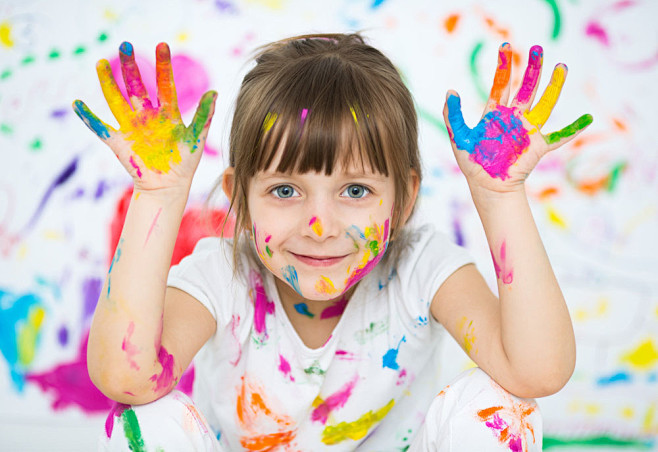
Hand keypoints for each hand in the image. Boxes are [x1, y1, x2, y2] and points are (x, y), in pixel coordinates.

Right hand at [72, 42, 216, 191]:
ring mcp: (131, 127)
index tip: (162, 44)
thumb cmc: (185, 163)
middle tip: (126, 45)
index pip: (165, 84)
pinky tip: (77, 104)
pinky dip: (89, 118)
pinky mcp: (118, 142)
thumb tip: (214, 92)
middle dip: (131, 67)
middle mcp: (147, 116)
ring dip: (107, 83)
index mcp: (167, 113)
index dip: (163, 66)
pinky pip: (100, 128)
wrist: (169, 186)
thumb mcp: (196, 138)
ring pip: (116, 100)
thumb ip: (204, 116)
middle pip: (136, 86)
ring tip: (100, 63)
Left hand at [443, 43, 592, 193]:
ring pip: (545, 103)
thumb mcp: (458, 137)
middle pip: (526, 88)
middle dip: (532, 69)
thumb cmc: (472, 163)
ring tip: (561, 67)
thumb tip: (450, 91)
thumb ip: (453, 115)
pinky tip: (587, 119)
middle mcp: (514, 117)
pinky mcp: (538, 146)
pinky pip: (559, 136)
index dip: (503, 66)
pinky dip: (573, 129)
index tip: (505, 46)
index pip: (501, 84)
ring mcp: (528, 130)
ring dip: (554, 86)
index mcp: (496, 113)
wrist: (487, 185)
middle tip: (537, 48)